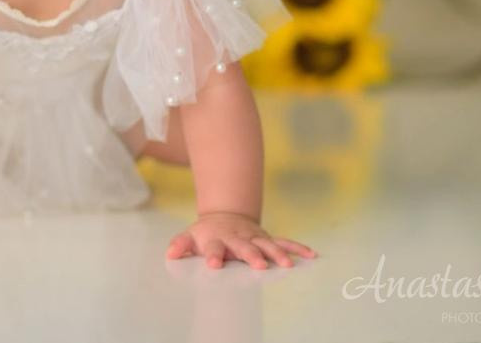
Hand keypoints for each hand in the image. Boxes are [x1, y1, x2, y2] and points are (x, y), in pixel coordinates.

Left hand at [165, 210, 315, 268]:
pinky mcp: (267, 238)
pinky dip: (297, 247)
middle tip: (258, 265)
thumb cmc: (206, 232)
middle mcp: (237, 238)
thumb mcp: (190, 236)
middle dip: (252, 255)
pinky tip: (310, 254)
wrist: (225, 215)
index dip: (213, 255)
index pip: (213, 247)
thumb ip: (180, 245)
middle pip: (244, 247)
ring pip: (268, 245)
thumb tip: (170, 253)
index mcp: (217, 238)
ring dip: (278, 254)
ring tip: (288, 264)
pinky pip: (284, 242)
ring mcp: (254, 237)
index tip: (214, 265)